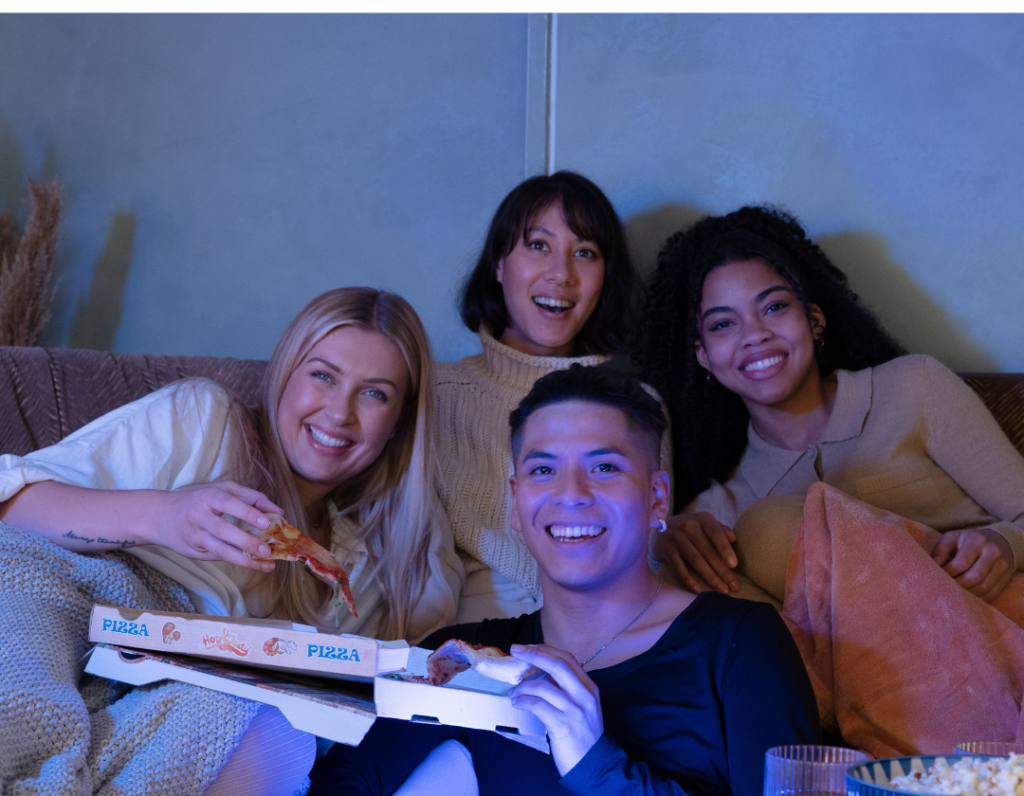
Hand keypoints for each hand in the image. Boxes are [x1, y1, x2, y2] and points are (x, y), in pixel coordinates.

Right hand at [152, 482, 283, 570]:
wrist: (159, 516)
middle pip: (224, 531)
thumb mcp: (221, 490)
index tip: (267, 523)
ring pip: (221, 551)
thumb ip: (251, 497)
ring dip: (245, 560)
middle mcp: (199, 517)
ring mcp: (196, 537)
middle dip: (247, 542)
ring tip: (267, 564)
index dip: (248, 513)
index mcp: (208, 497)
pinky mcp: (194, 552)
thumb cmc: (197, 498)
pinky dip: (237, 561)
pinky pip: (218, 557)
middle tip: (268, 550)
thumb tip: (278, 511)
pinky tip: (255, 564)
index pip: (229, 504)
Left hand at [508, 643, 602, 775]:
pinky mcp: (563, 725)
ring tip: (513, 692)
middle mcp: (584, 695)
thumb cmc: (583, 736)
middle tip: (515, 651)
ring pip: (543, 686)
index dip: (546, 649)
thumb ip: (567, 689)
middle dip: (534, 654)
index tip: (528, 647)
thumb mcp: (583, 707)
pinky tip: (517, 703)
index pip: (568, 659)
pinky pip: (537, 705)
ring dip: (522, 686)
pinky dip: (523, 701)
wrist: (595, 766)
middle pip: (558, 665)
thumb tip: (541, 673)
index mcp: (589, 688)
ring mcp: (574, 710)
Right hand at [652, 512, 737, 593]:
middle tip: (734, 586)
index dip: (725, 549)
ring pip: (696, 560)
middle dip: (722, 570)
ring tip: (722, 590)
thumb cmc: (692, 529)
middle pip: (708, 551)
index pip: (715, 533)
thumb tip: (733, 538)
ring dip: (710, 577)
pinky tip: (698, 591)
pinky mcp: (667, 550)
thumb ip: (720, 530)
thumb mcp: (705, 525)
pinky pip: (679, 567)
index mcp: (702, 519)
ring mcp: (676, 538)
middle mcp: (688, 526)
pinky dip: (688, 580)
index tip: (734, 565)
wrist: (662, 529)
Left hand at [932, 528, 1013, 601]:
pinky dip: (978, 598)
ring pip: (984, 587)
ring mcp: (1002, 566)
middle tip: (945, 589)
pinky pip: (992, 593)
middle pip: (974, 577)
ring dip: (967, 594)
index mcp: (977, 541)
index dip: (948, 573)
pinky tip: (967, 597)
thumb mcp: (952, 537)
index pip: (962, 563)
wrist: (998, 541)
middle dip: (958, 586)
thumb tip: (935, 564)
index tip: (937, 578)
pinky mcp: (1006, 578)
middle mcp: (993, 552)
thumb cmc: (967, 540)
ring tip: (954, 594)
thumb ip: (941, 549)